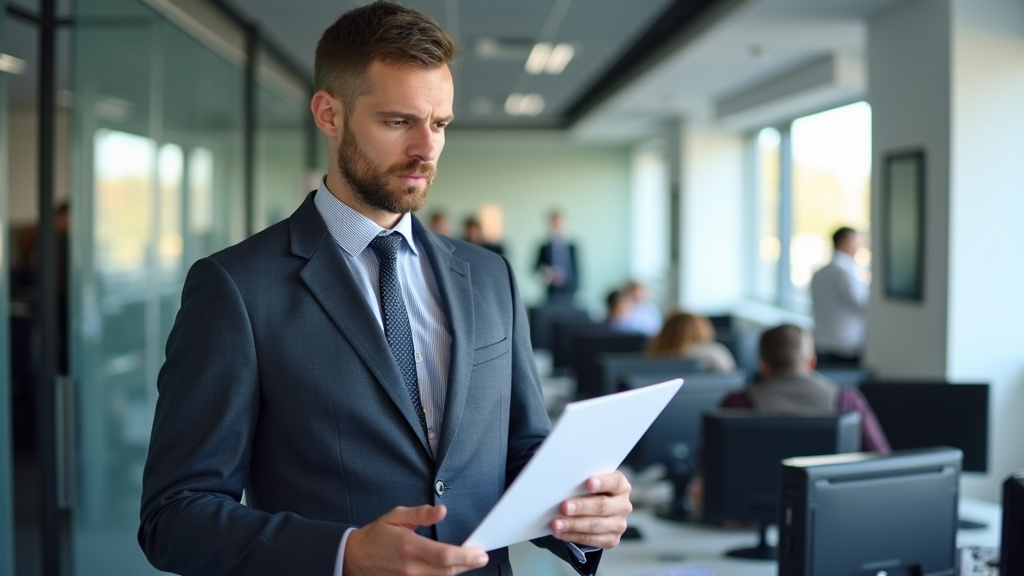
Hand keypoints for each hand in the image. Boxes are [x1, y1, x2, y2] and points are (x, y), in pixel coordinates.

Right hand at [344, 505, 488, 575]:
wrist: (354, 558)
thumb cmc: (377, 535)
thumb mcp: (397, 516)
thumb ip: (421, 514)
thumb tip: (442, 511)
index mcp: (409, 547)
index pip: (445, 555)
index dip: (466, 556)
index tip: (480, 553)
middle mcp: (410, 568)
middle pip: (447, 571)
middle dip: (468, 564)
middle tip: (480, 557)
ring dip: (457, 571)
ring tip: (467, 561)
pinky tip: (450, 569)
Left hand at [551, 471, 631, 548]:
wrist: (597, 509)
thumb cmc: (591, 491)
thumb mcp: (591, 481)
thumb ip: (583, 481)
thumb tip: (564, 484)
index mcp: (621, 486)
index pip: (614, 482)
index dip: (602, 483)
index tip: (589, 482)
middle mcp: (623, 505)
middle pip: (602, 506)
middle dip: (582, 507)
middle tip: (564, 507)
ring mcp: (619, 524)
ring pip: (595, 525)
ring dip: (573, 525)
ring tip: (556, 523)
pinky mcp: (612, 539)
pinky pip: (591, 540)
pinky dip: (572, 536)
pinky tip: (560, 532)